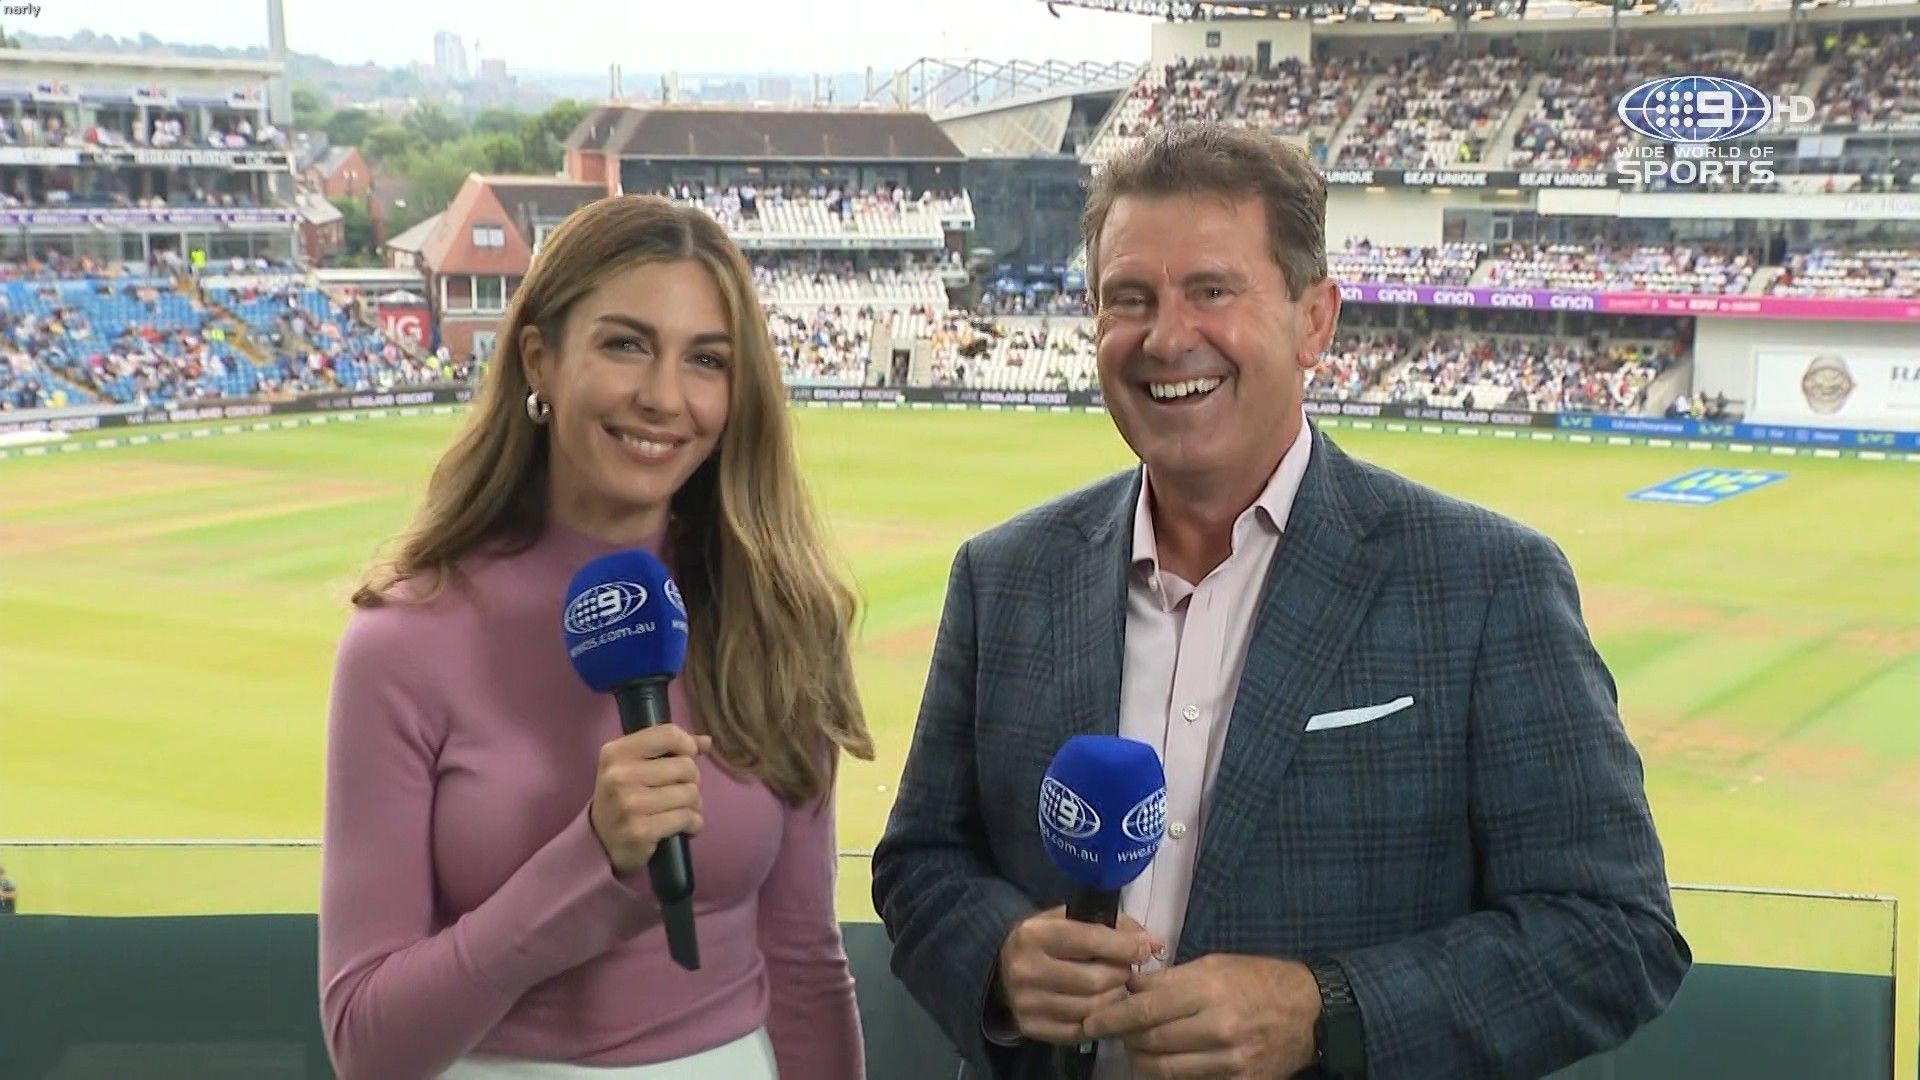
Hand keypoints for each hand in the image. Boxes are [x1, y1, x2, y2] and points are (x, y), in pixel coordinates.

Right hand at [588, 726, 712, 875]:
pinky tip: (684, 827)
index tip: (687, 758)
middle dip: (691, 781)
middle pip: (686, 766)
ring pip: (690, 793)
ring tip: (681, 810)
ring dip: (694, 804)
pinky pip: (687, 818)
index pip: (668, 734)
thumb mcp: (635, 765)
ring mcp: (629, 804)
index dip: (687, 745)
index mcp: (617, 752)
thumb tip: (706, 741)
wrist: (601, 841)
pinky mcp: (641, 831)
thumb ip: (669, 748)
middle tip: (680, 792)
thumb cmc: (624, 796)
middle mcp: (620, 775)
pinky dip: (694, 823)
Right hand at [995, 906, 1161, 1044]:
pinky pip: (1081, 1031)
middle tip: (1127, 971)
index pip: (1090, 940)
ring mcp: (1026, 1002)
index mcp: (1034, 934)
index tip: (1147, 948)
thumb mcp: (1070, 919)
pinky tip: (1102, 1007)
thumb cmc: (1047, 938)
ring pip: (1092, 1009)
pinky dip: (1099, 1020)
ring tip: (1116, 988)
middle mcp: (1026, 969)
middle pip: (1095, 981)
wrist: (1003, 966)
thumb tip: (1152, 943)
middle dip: (1121, 975)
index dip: (1125, 946)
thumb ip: (1111, 926)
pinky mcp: (1030, 1027)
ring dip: (1114, 1000)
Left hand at [1081, 954, 1319, 1078]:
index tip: (1090, 1021)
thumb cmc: (1258, 978)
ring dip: (1141, 1059)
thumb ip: (1170, 979)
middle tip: (1111, 1031)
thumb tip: (1128, 987)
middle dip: (1123, 1038)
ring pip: (1163, 1069)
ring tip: (1135, 1047)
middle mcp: (1216, 1028)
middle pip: (1148, 1041)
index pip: (1144, 1010)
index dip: (1111, 1018)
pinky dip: (1170, 1074)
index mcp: (1208, 990)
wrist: (1310, 1012)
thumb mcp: (1214, 964)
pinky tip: (1164, 1062)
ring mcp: (1228, 1061)